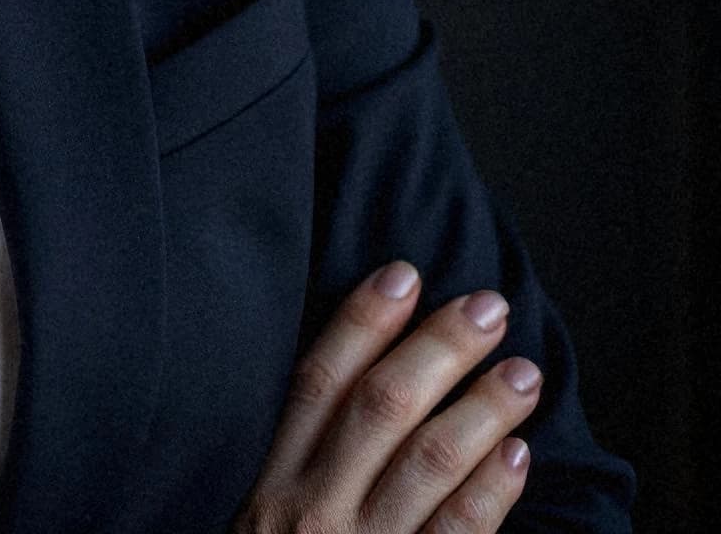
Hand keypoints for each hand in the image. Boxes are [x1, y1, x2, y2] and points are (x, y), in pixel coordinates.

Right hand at [235, 262, 540, 532]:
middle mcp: (309, 511)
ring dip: (478, 410)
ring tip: (521, 372)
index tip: (403, 274)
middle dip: (435, 350)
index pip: (316, 381)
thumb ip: (300, 459)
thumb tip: (356, 376)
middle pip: (377, 409)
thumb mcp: (261, 518)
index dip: (360, 322)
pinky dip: (490, 492)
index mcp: (270, 482)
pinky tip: (516, 454)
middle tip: (486, 308)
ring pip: (424, 466)